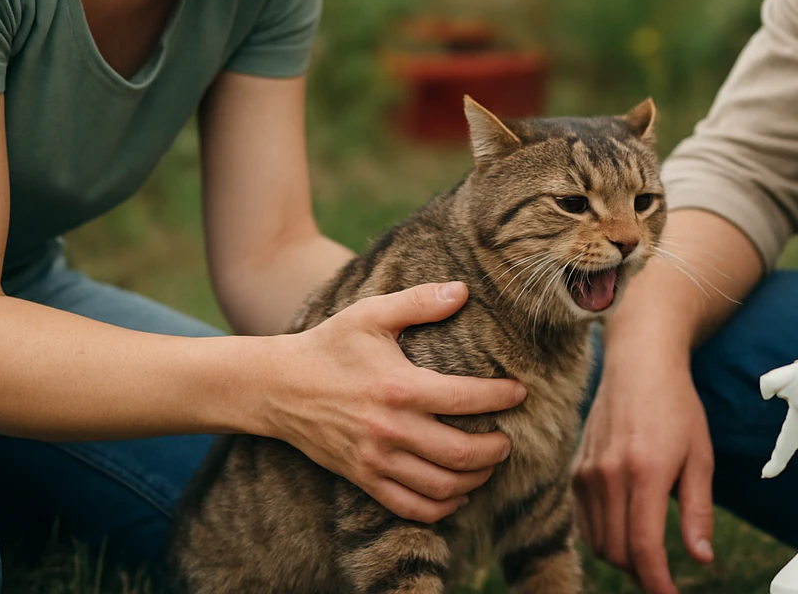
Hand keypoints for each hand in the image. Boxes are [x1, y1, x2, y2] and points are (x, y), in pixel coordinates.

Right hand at [264, 281, 526, 522]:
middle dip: (495, 449)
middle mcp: (390, 429)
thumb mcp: (371, 315)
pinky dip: (440, 508)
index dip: (500, 397)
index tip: (519, 392)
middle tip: (509, 439)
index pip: (466, 399)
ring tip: (489, 464)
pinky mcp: (363, 478)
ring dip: (474, 480)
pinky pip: (409, 507)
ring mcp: (375, 459)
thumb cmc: (330, 346)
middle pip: (459, 453)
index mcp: (399, 387)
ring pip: (440, 486)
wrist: (278, 387)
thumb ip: (419, 302)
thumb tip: (463, 290)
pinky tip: (456, 494)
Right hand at [572, 345, 715, 593]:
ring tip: (649, 554)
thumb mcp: (700, 458)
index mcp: (644, 472)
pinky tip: (627, 531)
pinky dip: (605, 539)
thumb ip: (698, 512)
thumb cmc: (676, 407)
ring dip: (623, 559)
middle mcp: (608, 476)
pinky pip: (586, 524)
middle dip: (643, 573)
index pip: (643, 548)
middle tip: (666, 577)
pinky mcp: (576, 472)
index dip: (658, 583)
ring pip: (599, 543)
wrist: (638, 365)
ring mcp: (586, 474)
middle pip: (617, 552)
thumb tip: (701, 558)